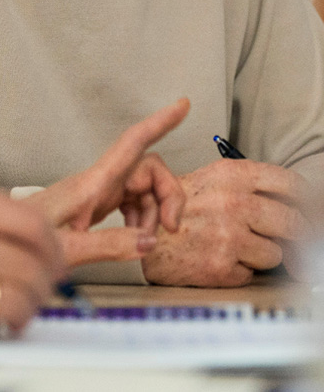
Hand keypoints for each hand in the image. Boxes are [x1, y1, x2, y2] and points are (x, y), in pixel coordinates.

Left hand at [28, 98, 189, 265]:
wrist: (7, 239)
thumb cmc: (25, 238)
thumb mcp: (67, 248)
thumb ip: (109, 245)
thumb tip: (151, 241)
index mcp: (92, 183)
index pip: (132, 143)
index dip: (159, 122)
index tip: (182, 105)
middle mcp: (98, 180)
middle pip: (149, 170)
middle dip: (169, 194)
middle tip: (170, 228)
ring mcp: (98, 191)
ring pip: (144, 189)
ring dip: (155, 214)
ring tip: (144, 241)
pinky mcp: (96, 203)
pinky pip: (132, 202)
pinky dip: (142, 220)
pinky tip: (134, 238)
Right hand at [141, 159, 309, 285]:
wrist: (141, 235)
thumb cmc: (173, 207)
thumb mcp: (209, 180)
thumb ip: (249, 186)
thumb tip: (295, 205)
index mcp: (230, 175)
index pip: (289, 184)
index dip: (305, 200)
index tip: (308, 209)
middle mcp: (232, 202)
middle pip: (293, 222)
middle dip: (293, 233)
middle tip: (285, 236)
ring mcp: (228, 235)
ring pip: (276, 253)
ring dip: (262, 254)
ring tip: (236, 246)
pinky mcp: (223, 265)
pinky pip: (253, 273)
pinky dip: (241, 270)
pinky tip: (220, 258)